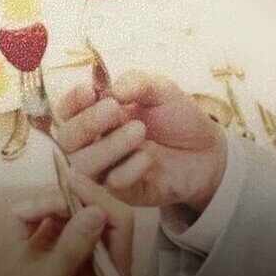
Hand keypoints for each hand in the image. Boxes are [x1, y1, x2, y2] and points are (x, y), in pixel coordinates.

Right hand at [0, 204, 109, 275]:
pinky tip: (21, 220)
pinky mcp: (62, 228)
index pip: (120, 223)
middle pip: (96, 205)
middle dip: (64, 199)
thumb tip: (97, 212)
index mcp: (112, 269)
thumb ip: (73, 249)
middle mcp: (103, 250)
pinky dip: (36, 207)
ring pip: (74, 200)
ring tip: (21, 215)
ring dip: (46, 201)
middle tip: (33, 205)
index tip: (71, 183)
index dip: (99, 199)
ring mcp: (82, 237)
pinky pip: (55, 203)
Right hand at [57, 71, 227, 211]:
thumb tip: (113, 89)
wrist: (208, 150)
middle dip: (86, 123)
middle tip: (114, 109)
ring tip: (139, 131)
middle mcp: (95, 143)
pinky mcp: (125, 191)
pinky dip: (129, 168)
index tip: (89, 91)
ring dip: (107, 146)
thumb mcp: (160, 90)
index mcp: (97, 116)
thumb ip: (137, 83)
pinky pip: (114, 183)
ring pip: (84, 166)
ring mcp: (107, 169)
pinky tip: (149, 158)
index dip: (72, 102)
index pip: (68, 111)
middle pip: (67, 140)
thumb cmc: (177, 118)